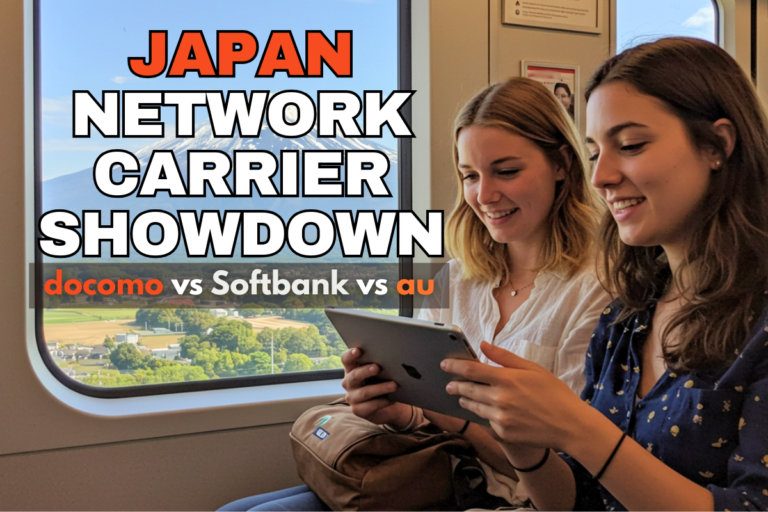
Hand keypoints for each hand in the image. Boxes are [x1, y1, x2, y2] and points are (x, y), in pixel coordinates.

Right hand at [341, 347, 412, 428]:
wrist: (388, 404)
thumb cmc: (383, 381)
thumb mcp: (380, 371)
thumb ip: (380, 364)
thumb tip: (392, 357)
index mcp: (352, 369)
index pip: (346, 359)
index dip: (350, 355)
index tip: (358, 350)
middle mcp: (348, 382)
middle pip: (354, 375)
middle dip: (366, 371)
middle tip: (377, 367)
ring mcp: (352, 397)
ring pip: (365, 392)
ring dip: (380, 388)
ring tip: (394, 385)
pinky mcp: (358, 410)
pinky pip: (370, 406)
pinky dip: (383, 402)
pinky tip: (392, 399)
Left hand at [442, 341, 590, 451]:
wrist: (570, 426)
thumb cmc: (554, 393)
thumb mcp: (532, 369)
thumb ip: (504, 357)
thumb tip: (483, 345)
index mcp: (506, 379)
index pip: (471, 370)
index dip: (454, 366)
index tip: (444, 364)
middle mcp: (499, 398)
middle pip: (467, 390)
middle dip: (456, 386)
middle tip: (449, 384)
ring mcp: (500, 418)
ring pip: (473, 407)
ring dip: (465, 401)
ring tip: (462, 397)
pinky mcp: (503, 433)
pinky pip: (486, 421)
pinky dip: (484, 415)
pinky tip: (485, 411)